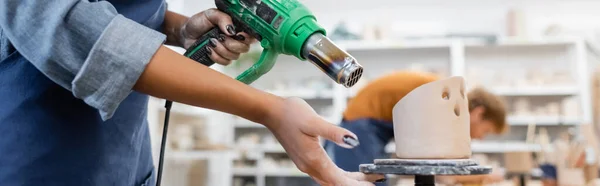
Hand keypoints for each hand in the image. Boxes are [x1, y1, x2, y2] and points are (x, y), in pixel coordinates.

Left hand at [178, 9, 255, 64]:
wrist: (187, 33)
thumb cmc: (199, 22)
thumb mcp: (211, 14)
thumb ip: (223, 18)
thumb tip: (231, 30)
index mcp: (237, 27)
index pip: (251, 34)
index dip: (248, 37)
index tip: (239, 34)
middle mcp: (236, 39)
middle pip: (245, 48)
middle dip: (232, 44)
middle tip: (220, 37)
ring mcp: (229, 50)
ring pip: (235, 56)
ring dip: (221, 49)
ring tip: (211, 42)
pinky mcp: (222, 58)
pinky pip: (226, 62)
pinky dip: (216, 56)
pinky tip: (208, 49)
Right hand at [266, 97, 384, 185]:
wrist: (272, 112)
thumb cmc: (291, 113)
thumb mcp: (314, 121)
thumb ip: (334, 132)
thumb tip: (354, 141)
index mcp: (313, 159)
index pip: (338, 180)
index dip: (356, 184)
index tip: (372, 183)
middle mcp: (309, 166)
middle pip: (336, 183)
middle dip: (356, 184)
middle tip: (376, 180)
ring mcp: (306, 164)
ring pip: (330, 180)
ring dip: (348, 181)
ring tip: (367, 178)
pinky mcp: (305, 160)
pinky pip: (325, 174)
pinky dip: (339, 176)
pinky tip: (348, 173)